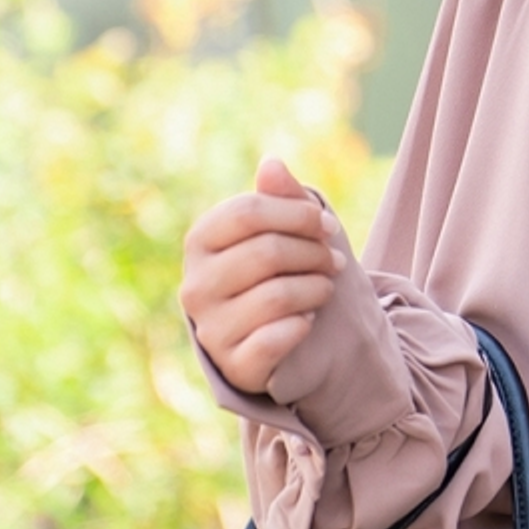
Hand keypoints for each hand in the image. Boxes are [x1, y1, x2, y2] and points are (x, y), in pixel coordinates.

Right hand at [180, 155, 353, 395]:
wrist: (277, 338)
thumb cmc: (279, 271)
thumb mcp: (282, 230)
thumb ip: (279, 198)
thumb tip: (271, 163)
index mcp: (200, 242)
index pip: (246, 211)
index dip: (297, 213)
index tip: (327, 224)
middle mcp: (195, 286)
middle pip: (266, 252)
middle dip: (313, 252)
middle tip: (333, 260)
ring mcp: (210, 329)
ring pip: (276, 295)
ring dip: (316, 288)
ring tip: (324, 287)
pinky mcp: (233, 365)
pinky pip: (276, 339)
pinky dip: (302, 326)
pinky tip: (306, 320)